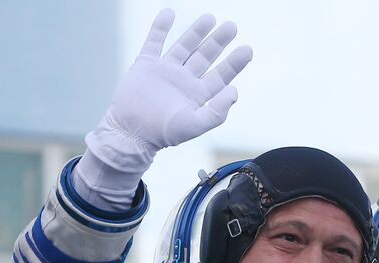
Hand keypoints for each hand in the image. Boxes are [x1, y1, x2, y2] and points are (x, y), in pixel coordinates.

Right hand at [82, 10, 251, 178]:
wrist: (130, 131)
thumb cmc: (162, 133)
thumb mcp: (194, 126)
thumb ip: (217, 112)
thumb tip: (234, 91)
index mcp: (197, 95)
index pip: (221, 76)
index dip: (234, 63)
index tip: (247, 50)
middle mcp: (184, 80)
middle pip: (205, 56)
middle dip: (219, 41)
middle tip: (232, 27)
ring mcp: (165, 70)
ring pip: (184, 46)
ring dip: (197, 32)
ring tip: (210, 17)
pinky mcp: (146, 63)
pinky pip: (154, 40)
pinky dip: (160, 27)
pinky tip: (169, 13)